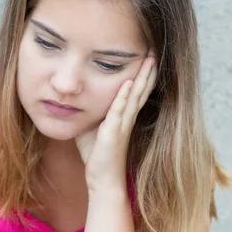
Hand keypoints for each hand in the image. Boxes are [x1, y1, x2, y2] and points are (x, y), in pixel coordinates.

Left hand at [75, 53, 157, 191]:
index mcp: (123, 116)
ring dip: (142, 78)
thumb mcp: (91, 125)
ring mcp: (122, 125)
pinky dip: (123, 97)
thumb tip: (77, 96)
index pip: (135, 91)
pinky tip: (128, 83)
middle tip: (154, 51)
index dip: (141, 74)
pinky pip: (119, 111)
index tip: (146, 56)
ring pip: (135, 96)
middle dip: (147, 71)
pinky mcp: (114, 133)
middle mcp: (127, 118)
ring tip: (149, 60)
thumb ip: (90, 110)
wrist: (102, 179)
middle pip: (141, 89)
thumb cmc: (96, 154)